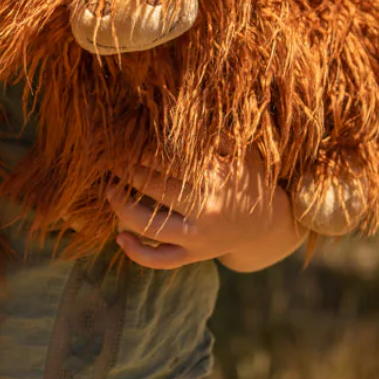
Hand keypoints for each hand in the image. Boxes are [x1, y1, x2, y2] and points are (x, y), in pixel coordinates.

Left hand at [106, 148, 302, 271]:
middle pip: (154, 189)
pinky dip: (137, 253)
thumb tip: (189, 118)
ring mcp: (198, 238)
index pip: (168, 163)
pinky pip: (161, 260)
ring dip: (122, 207)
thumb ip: (218, 137)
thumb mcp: (243, 154)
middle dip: (128, 173)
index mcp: (215, 180)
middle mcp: (205, 211)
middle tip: (111, 161)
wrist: (270, 224)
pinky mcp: (194, 256)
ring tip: (108, 191)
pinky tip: (118, 237)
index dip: (143, 153)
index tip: (127, 143)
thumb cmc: (251, 181)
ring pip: (150, 226)